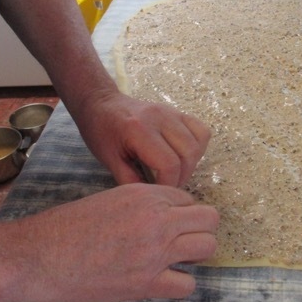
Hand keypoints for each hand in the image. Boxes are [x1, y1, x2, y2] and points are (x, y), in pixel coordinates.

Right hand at [4, 184, 218, 301]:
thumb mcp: (109, 201)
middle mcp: (156, 218)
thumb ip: (141, 206)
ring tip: (175, 262)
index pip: (189, 199)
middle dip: (200, 230)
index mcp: (144, 194)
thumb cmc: (66, 228)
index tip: (172, 226)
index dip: (183, 214)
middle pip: (209, 219)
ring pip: (207, 247)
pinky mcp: (147, 283)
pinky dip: (179, 285)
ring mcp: (155, 251)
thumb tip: (162, 218)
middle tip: (182, 243)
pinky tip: (161, 283)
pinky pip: (188, 285)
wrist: (39, 257)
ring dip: (195, 256)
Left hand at [74, 89, 210, 187]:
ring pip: (198, 143)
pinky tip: (183, 156)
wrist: (101, 104)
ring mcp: (171, 112)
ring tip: (175, 172)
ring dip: (191, 164)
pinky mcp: (177, 112)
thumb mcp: (109, 160)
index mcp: (139, 130)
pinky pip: (200, 131)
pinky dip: (197, 147)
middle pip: (188, 154)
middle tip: (167, 185)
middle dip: (182, 177)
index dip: (169, 184)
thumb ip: (130, 180)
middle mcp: (160, 118)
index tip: (160, 192)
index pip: (169, 164)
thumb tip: (153, 197)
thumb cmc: (101, 132)